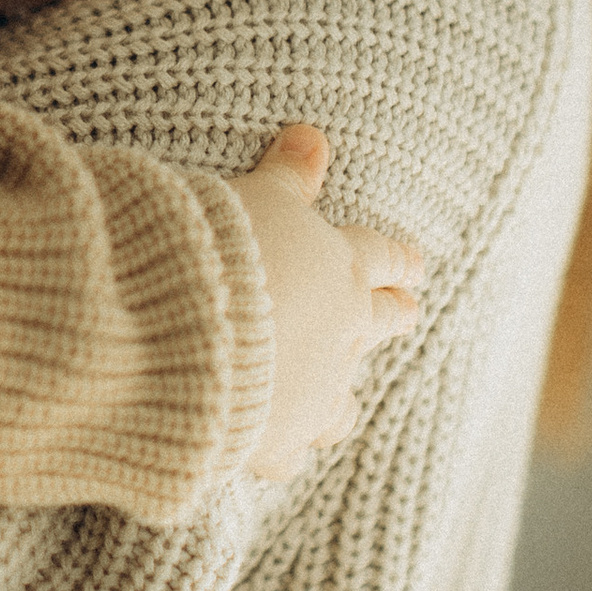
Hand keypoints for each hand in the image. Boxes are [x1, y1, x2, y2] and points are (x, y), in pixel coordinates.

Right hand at [230, 126, 426, 482]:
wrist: (177, 333)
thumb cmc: (206, 251)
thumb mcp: (250, 198)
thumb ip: (284, 177)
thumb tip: (312, 136)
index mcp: (338, 268)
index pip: (380, 257)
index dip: (396, 259)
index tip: (414, 264)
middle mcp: (340, 334)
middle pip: (380, 323)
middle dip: (392, 314)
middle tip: (408, 311)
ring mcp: (312, 392)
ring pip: (343, 403)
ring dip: (342, 394)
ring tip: (344, 400)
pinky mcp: (272, 440)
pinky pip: (288, 455)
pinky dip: (282, 448)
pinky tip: (275, 450)